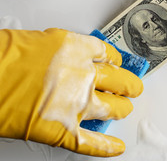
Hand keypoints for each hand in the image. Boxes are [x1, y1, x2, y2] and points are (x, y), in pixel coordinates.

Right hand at [0, 28, 142, 156]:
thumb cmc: (2, 57)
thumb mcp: (42, 41)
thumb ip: (68, 51)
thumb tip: (82, 60)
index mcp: (76, 49)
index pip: (110, 55)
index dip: (117, 62)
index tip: (118, 64)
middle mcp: (81, 75)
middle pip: (120, 81)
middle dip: (129, 86)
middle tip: (132, 88)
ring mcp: (74, 104)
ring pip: (114, 109)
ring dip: (122, 109)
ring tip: (124, 108)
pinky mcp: (62, 130)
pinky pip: (92, 142)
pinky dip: (106, 147)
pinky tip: (117, 147)